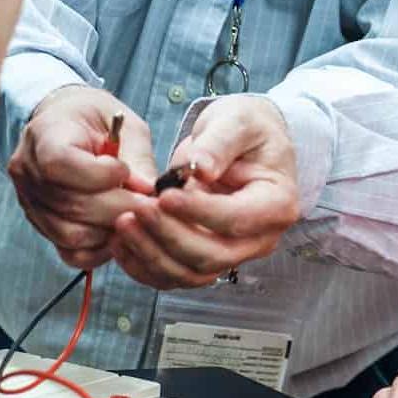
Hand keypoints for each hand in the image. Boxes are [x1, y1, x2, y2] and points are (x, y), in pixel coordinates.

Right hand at [8, 85, 158, 269]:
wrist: (67, 123)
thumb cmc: (98, 119)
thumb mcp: (124, 125)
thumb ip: (137, 156)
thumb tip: (148, 191)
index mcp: (45, 134)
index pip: (59, 163)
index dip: (98, 175)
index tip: (124, 170)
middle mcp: (28, 171)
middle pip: (70, 203)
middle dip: (118, 207)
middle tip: (148, 205)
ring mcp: (29, 201)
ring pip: (70, 232)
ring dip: (110, 229)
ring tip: (134, 216)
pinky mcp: (40, 224)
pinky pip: (68, 250)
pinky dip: (98, 248)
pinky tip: (117, 232)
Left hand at [110, 95, 300, 288]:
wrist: (244, 143)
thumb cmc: (247, 129)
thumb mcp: (238, 121)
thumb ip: (219, 143)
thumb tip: (199, 168)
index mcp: (276, 204)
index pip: (235, 219)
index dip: (197, 212)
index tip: (164, 196)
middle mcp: (258, 238)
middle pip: (212, 256)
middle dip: (169, 236)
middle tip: (138, 209)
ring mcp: (233, 252)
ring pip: (190, 273)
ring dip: (151, 254)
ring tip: (123, 222)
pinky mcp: (207, 258)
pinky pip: (173, 275)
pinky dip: (144, 265)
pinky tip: (121, 241)